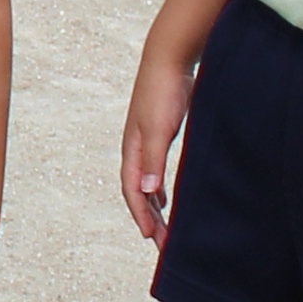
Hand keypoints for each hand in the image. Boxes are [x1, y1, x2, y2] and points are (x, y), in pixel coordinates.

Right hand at [118, 37, 200, 240]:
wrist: (170, 58)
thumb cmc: (164, 91)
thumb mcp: (159, 128)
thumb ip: (153, 160)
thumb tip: (147, 193)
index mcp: (132, 149)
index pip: (132, 190)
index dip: (140, 215)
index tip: (151, 238)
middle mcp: (136, 148)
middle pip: (138, 191)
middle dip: (148, 218)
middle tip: (162, 243)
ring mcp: (147, 141)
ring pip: (146, 182)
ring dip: (153, 206)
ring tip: (162, 228)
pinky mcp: (160, 133)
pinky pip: (155, 170)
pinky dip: (158, 189)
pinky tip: (166, 196)